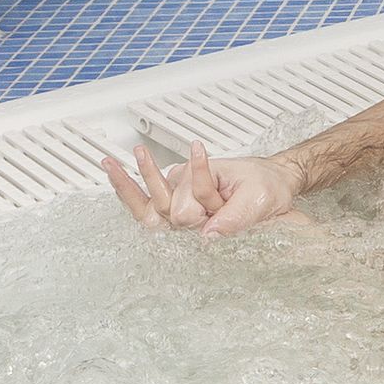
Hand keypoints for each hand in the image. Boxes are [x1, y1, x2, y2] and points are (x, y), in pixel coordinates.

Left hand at [103, 144, 300, 235]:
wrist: (271, 183)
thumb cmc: (266, 192)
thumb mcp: (256, 201)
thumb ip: (235, 218)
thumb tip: (210, 234)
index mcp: (213, 228)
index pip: (190, 213)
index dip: (196, 181)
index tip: (200, 149)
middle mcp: (195, 222)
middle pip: (161, 212)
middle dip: (153, 178)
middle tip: (141, 152)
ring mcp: (182, 210)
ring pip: (148, 207)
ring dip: (128, 183)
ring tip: (113, 163)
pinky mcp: (176, 199)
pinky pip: (143, 201)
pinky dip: (127, 188)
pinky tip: (115, 172)